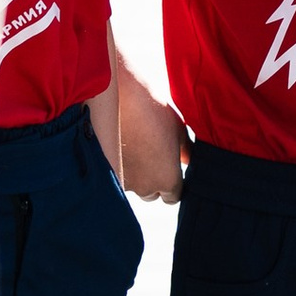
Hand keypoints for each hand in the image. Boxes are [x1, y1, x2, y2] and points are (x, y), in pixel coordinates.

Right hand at [115, 63, 188, 202]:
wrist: (124, 99)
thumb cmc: (155, 112)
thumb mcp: (179, 132)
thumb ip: (186, 152)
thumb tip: (187, 161)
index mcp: (169, 181)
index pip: (173, 197)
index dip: (172, 184)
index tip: (167, 169)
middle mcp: (146, 188)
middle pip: (152, 194)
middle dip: (152, 180)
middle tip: (150, 156)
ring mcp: (125, 182)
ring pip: (133, 185)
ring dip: (134, 174)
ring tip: (134, 147)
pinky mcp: (107, 172)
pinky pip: (116, 176)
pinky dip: (119, 166)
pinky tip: (121, 146)